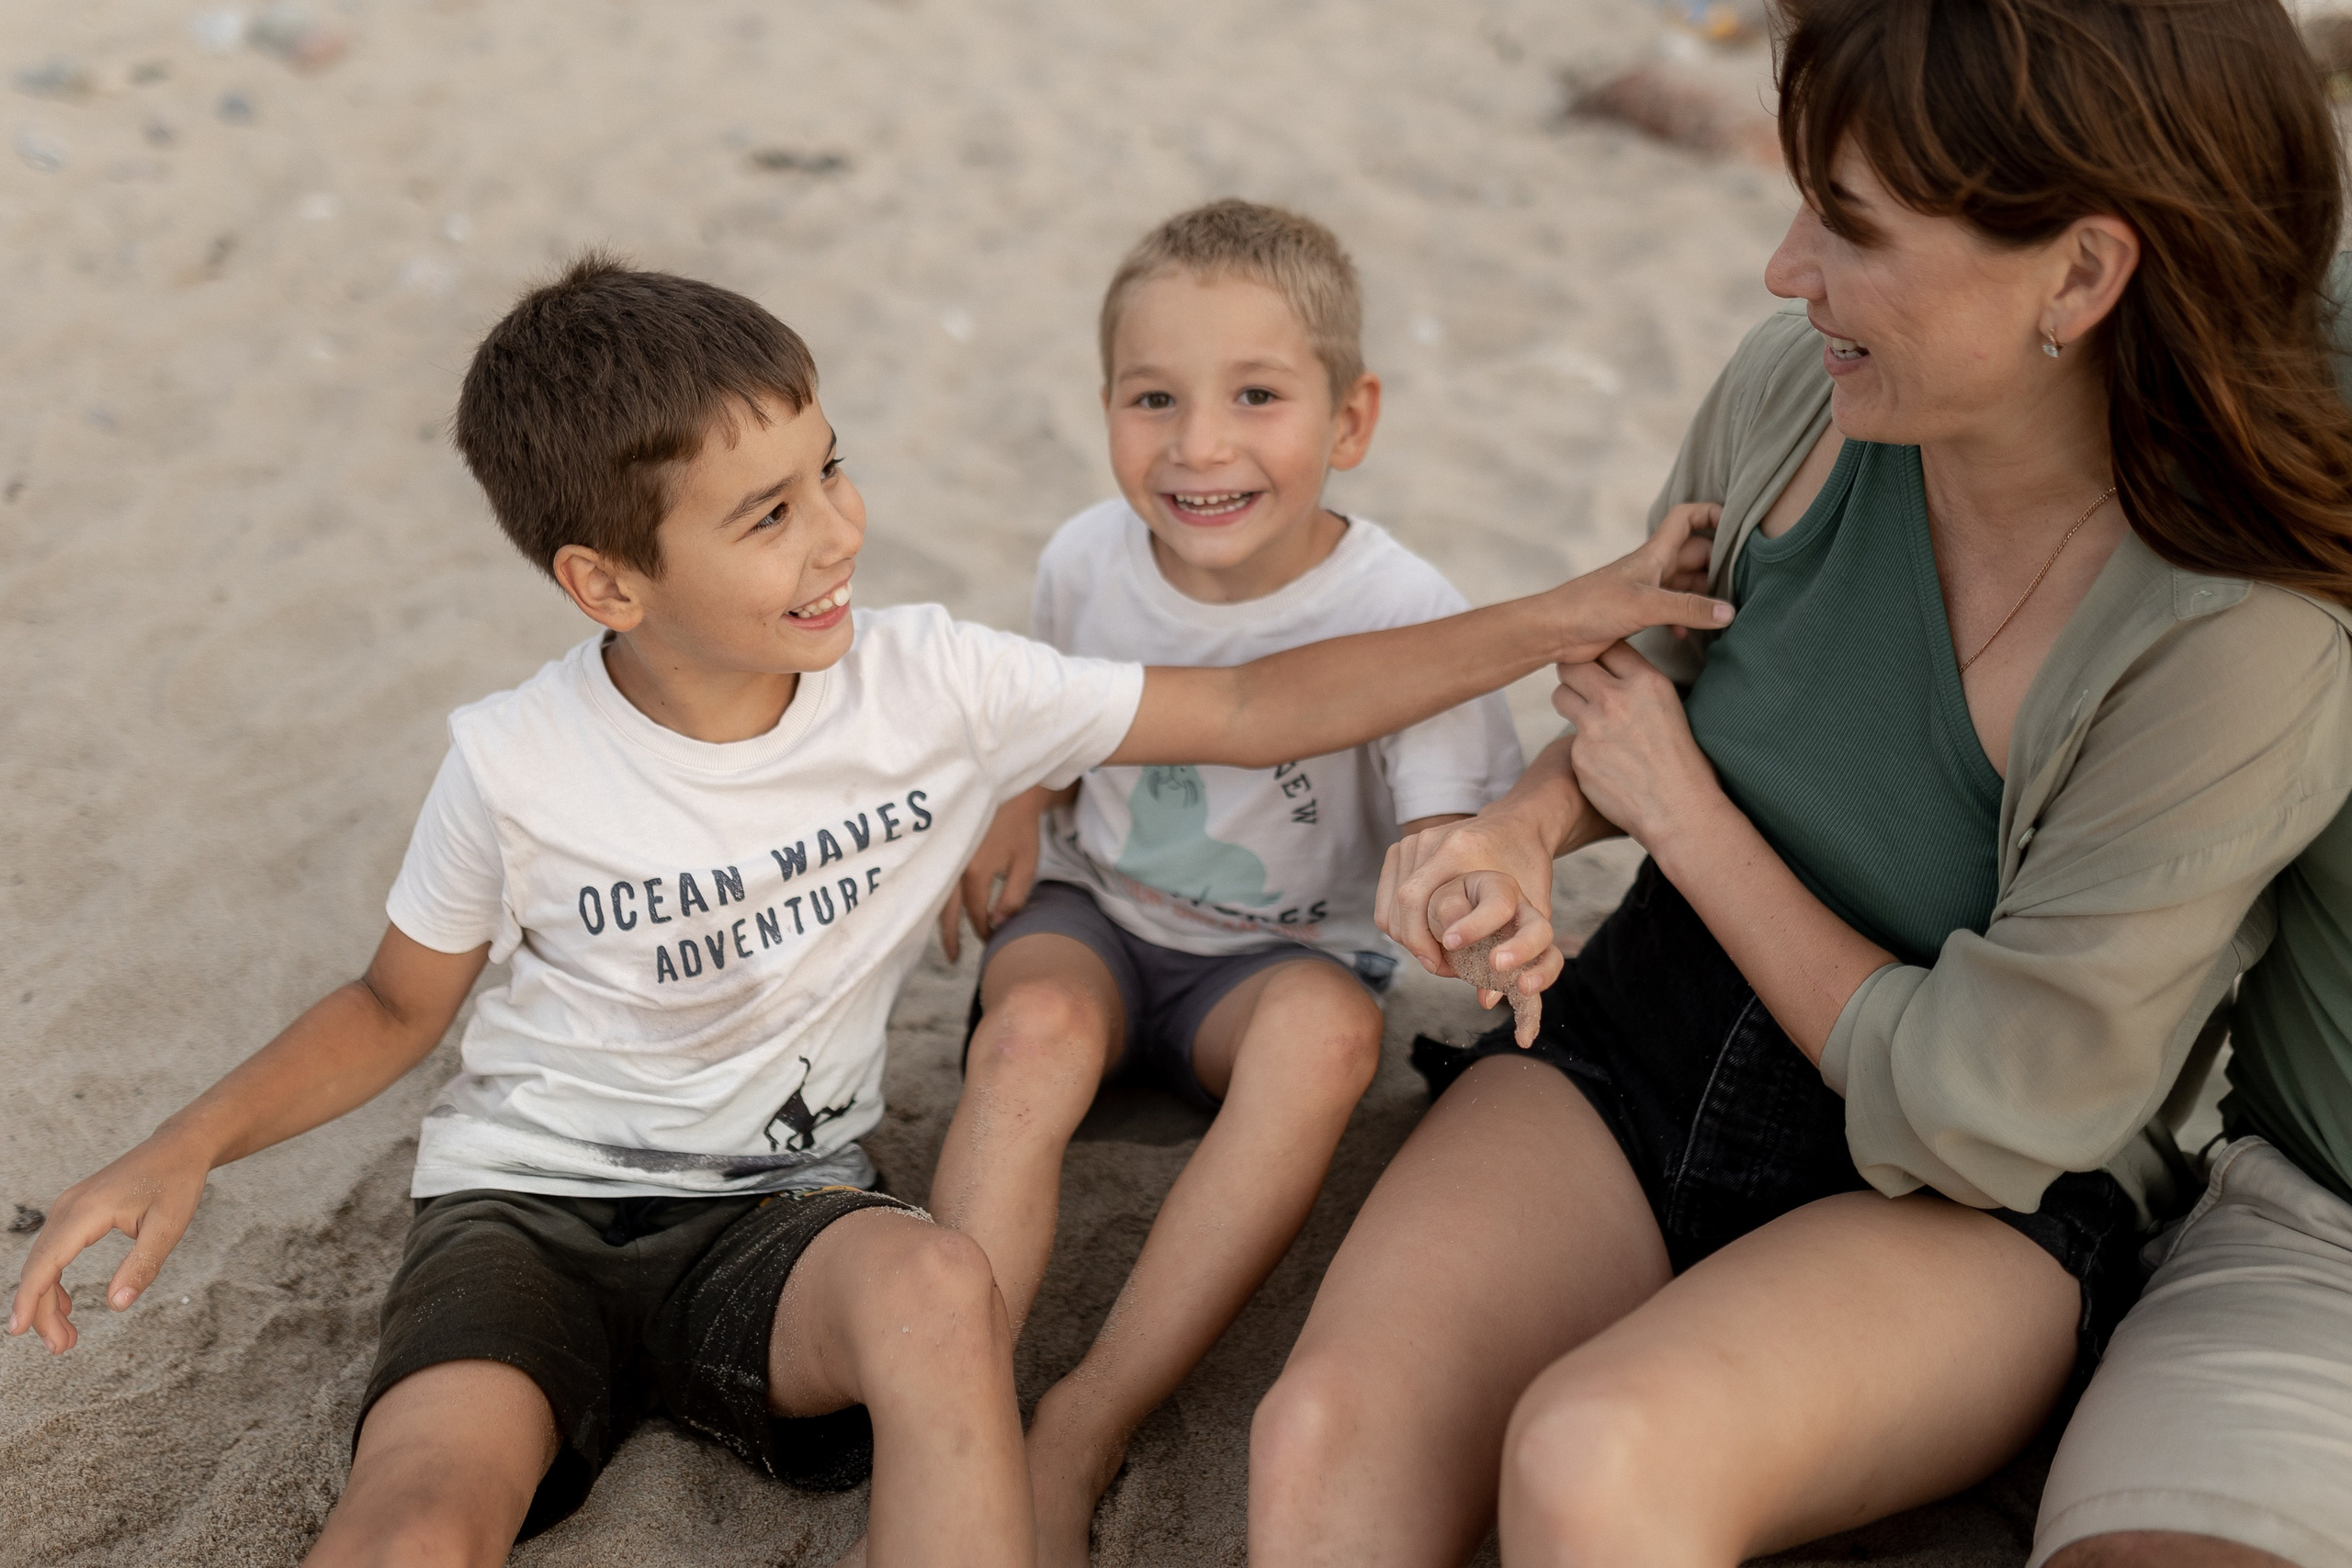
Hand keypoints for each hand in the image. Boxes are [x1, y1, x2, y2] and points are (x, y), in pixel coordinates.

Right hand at [9, 1133, 209, 1353]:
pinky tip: (67, 1306)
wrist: (179, 1147)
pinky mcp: (75, 1211)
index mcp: (87, 1211)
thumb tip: (117, 1305)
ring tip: (65, 1338)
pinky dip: (56, 1280)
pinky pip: (54, 1250)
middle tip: (61, 1349)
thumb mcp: (169, 1226)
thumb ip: (142, 1265)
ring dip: (48, 1300)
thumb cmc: (177, 1182)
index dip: (29, 1298)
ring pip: (44, 1261)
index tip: (17, 1330)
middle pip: (40, 1267)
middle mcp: (68, 1207)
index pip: (47, 1262)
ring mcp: (68, 1207)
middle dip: (42, 1311)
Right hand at [938, 786, 1052, 962]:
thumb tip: (997, 925)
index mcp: (975, 872)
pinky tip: (940, 912)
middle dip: (951, 938)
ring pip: (936, 898)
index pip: (975, 914)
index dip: (984, 931)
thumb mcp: (1026, 864)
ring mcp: (944, 857)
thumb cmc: (1020, 826)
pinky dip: (936, 901)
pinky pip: (935, 883)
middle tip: (953, 960)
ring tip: (946, 943)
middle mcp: (953, 867)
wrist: (1008, 789)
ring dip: (940, 922)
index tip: (993, 941)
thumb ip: (1013, 897)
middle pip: (947, 912)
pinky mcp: (942, 848)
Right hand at [1377, 813, 1565, 1001]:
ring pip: (1390, 907)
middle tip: (1440, 968)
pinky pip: (1386, 900)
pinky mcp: (1403, 847)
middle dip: (1416, 946)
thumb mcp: (1534, 907)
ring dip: (1408, 940)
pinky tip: (1426, 935)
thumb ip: (1519, 952)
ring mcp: (1414, 840)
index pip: (1414, 898)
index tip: (1442, 965)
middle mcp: (1431, 840)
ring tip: (1437, 954)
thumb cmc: (1528, 868)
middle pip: (1400, 905)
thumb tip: (1487, 1001)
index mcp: (1459, 848)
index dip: (1420, 938)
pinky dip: (1400, 925)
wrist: (1517, 825)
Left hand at [1544, 503, 1730, 664]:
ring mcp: (1646, 591)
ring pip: (1686, 585)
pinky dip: (1684, 619)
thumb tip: (1729, 612)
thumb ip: (1688, 608)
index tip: (1737, 524)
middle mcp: (1653, 568)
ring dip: (1704, 596)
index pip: (1686, 518)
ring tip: (1724, 612)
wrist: (1554, 631)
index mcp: (1654, 554)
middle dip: (1718, 564)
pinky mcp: (1638, 614)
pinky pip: (1672, 610)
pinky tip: (1687, 635)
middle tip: (1743, 583)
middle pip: (1695, 555)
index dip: (1711, 513)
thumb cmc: (1592, 607)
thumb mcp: (1646, 605)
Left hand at [1552, 641, 1721, 851]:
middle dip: (1575, 673)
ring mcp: (1593, 726)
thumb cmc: (1684, 762)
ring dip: (1569, 701)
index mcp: (1646, 682)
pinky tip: (1603, 760)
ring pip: (1560, 694)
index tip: (1600, 663)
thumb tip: (1618, 672)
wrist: (1680, 810)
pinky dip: (1581, 745)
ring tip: (1588, 718)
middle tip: (1582, 685)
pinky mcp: (1578, 754)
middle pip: (1573, 664)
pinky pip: (1568, 737)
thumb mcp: (1671, 707)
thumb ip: (1640, 687)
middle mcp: (1617, 698)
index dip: (1601, 654)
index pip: (1608, 646)